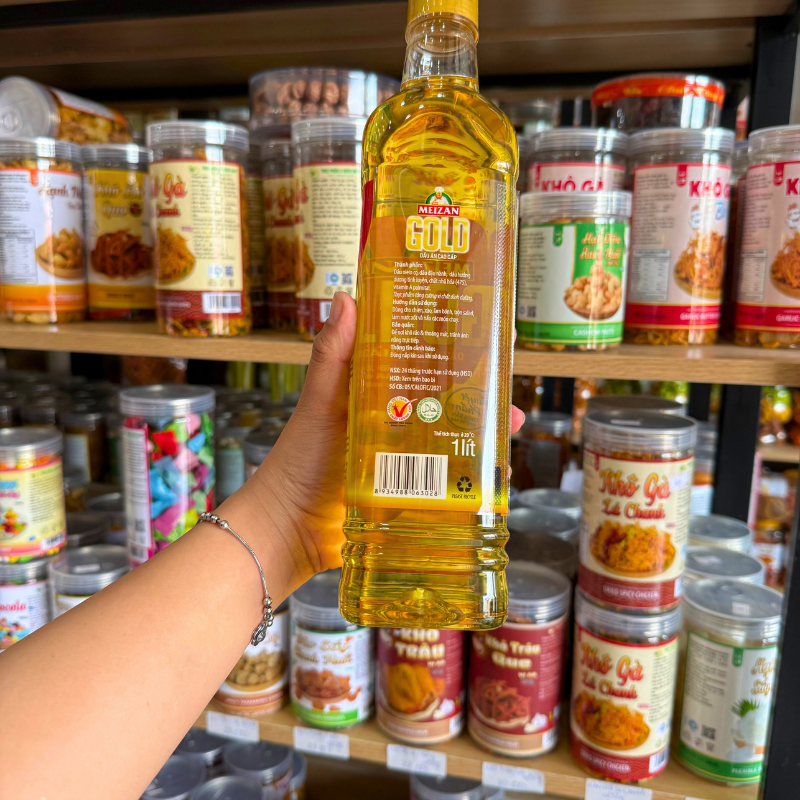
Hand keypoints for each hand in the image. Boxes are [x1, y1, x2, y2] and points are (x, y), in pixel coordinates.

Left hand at [237, 291, 524, 594]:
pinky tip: (495, 468)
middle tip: (505, 381)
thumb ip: (333, 356)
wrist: (291, 529)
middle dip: (474, 390)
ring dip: (479, 429)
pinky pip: (445, 476)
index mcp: (371, 391)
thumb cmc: (298, 461)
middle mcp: (391, 420)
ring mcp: (402, 456)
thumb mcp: (320, 403)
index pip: (412, 359)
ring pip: (449, 435)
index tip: (475, 329)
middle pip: (440, 398)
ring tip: (510, 422)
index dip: (441, 345)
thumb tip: (345, 298)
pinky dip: (470, 470)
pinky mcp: (409, 488)